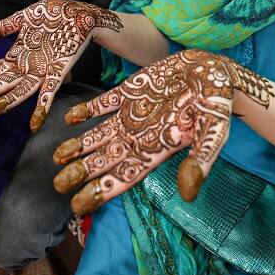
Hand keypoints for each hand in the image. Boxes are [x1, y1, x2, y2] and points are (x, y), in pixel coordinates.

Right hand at [0, 0, 122, 131]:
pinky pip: (49, 92)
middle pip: (2, 85)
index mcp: (18, 56)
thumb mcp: (23, 18)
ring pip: (20, 91)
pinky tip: (34, 124)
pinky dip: (41, 108)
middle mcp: (27, 68)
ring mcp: (42, 71)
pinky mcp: (58, 71)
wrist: (79, 12)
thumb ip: (3, 27)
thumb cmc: (53, 14)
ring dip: (5, 103)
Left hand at [51, 49, 273, 214]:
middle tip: (57, 185)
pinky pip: (104, 104)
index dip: (102, 190)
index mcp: (157, 149)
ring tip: (56, 157)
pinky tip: (69, 118)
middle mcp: (140, 136)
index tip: (78, 204)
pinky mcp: (131, 91)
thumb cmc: (218, 103)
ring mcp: (133, 114)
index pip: (125, 175)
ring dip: (78, 146)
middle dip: (82, 173)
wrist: (215, 70)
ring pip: (100, 135)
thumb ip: (201, 160)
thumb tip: (189, 193)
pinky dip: (87, 111)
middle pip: (105, 160)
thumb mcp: (214, 131)